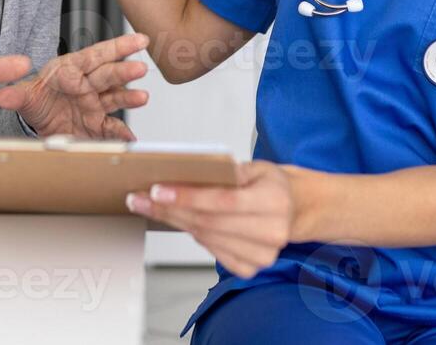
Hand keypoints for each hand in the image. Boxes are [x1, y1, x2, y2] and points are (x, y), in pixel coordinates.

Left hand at [0, 33, 150, 139]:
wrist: (40, 124)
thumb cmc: (38, 100)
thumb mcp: (25, 97)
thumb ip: (16, 95)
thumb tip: (3, 94)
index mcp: (72, 70)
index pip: (95, 55)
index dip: (116, 47)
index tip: (135, 41)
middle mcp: (88, 85)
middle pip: (107, 75)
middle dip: (123, 71)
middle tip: (139, 68)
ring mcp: (95, 105)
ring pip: (115, 98)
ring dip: (129, 97)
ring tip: (142, 97)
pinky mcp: (97, 125)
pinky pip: (111, 128)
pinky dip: (121, 134)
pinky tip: (131, 138)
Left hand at [125, 162, 294, 278]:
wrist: (296, 210)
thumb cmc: (272, 185)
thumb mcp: (257, 167)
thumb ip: (228, 171)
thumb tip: (187, 173)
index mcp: (274, 201)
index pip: (222, 201)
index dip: (187, 196)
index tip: (157, 190)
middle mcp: (271, 232)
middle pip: (208, 222)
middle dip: (169, 209)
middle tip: (139, 198)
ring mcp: (263, 255)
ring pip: (206, 238)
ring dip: (175, 221)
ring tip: (150, 206)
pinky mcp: (252, 268)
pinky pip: (213, 252)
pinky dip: (194, 235)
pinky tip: (182, 221)